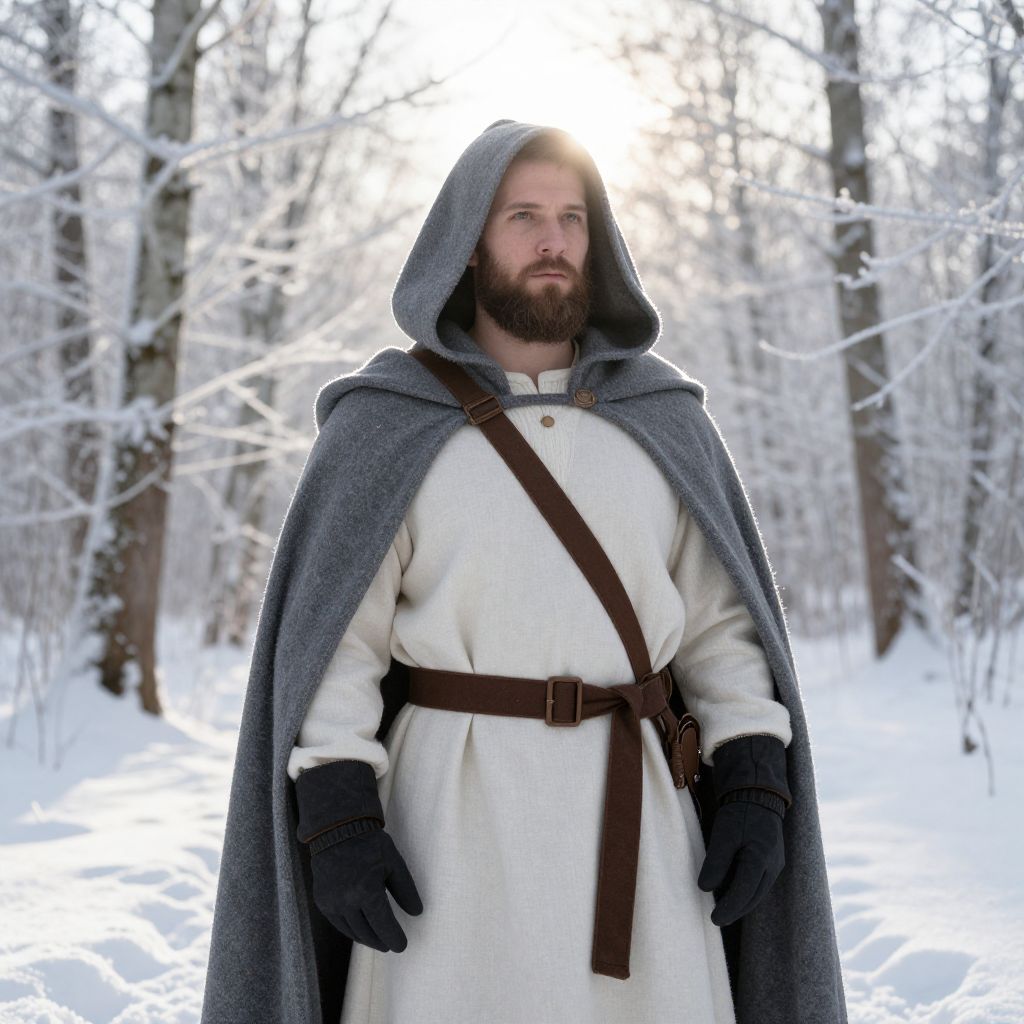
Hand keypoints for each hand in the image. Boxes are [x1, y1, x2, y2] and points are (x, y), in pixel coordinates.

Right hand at [310, 823, 423, 951]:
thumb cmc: (370, 845)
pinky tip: (361, 930)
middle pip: (367, 932)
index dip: (394, 938)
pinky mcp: (322, 902)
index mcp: (367, 891)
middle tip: (391, 945)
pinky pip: (339, 924)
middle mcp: (346, 901)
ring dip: (367, 938)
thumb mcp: (394, 863)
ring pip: (352, 931)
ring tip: (378, 941)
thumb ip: (405, 890)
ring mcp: (332, 903)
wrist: (337, 831)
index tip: (402, 946)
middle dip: (381, 940)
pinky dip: (352, 930)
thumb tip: (417, 913)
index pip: (383, 925)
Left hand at [696, 795, 784, 925]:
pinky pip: (761, 883)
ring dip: (743, 903)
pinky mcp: (774, 861)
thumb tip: (704, 888)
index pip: (744, 892)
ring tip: (724, 911)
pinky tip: (735, 894)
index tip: (713, 919)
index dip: (729, 908)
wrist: (759, 794)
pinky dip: (748, 892)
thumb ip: (716, 862)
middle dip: (736, 910)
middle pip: (754, 897)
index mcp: (760, 858)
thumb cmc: (740, 813)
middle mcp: (772, 866)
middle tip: (717, 919)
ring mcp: (776, 864)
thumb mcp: (724, 834)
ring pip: (759, 892)